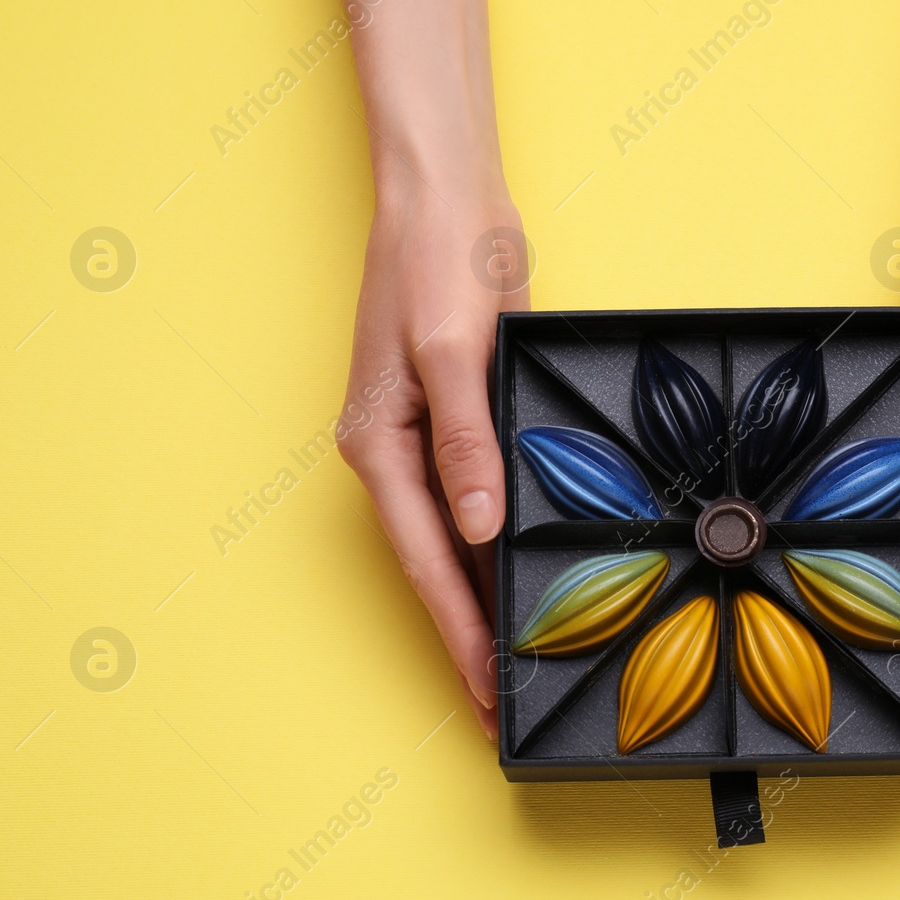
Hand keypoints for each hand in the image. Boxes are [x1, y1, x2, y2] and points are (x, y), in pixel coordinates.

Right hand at [338, 186, 528, 739]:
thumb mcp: (452, 352)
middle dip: (467, 635)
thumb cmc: (442, 262)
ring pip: (454, 541)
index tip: (484, 690)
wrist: (448, 196)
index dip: (459, 631)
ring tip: (514, 662)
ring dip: (481, 598)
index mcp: (379, 445)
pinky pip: (476, 501)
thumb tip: (477, 528)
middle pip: (435, 566)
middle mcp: (394, 453)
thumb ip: (466, 442)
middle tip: (502, 702)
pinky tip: (521, 575)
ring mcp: (425, 438)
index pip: (426, 562)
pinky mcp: (456, 418)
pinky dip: (495, 545)